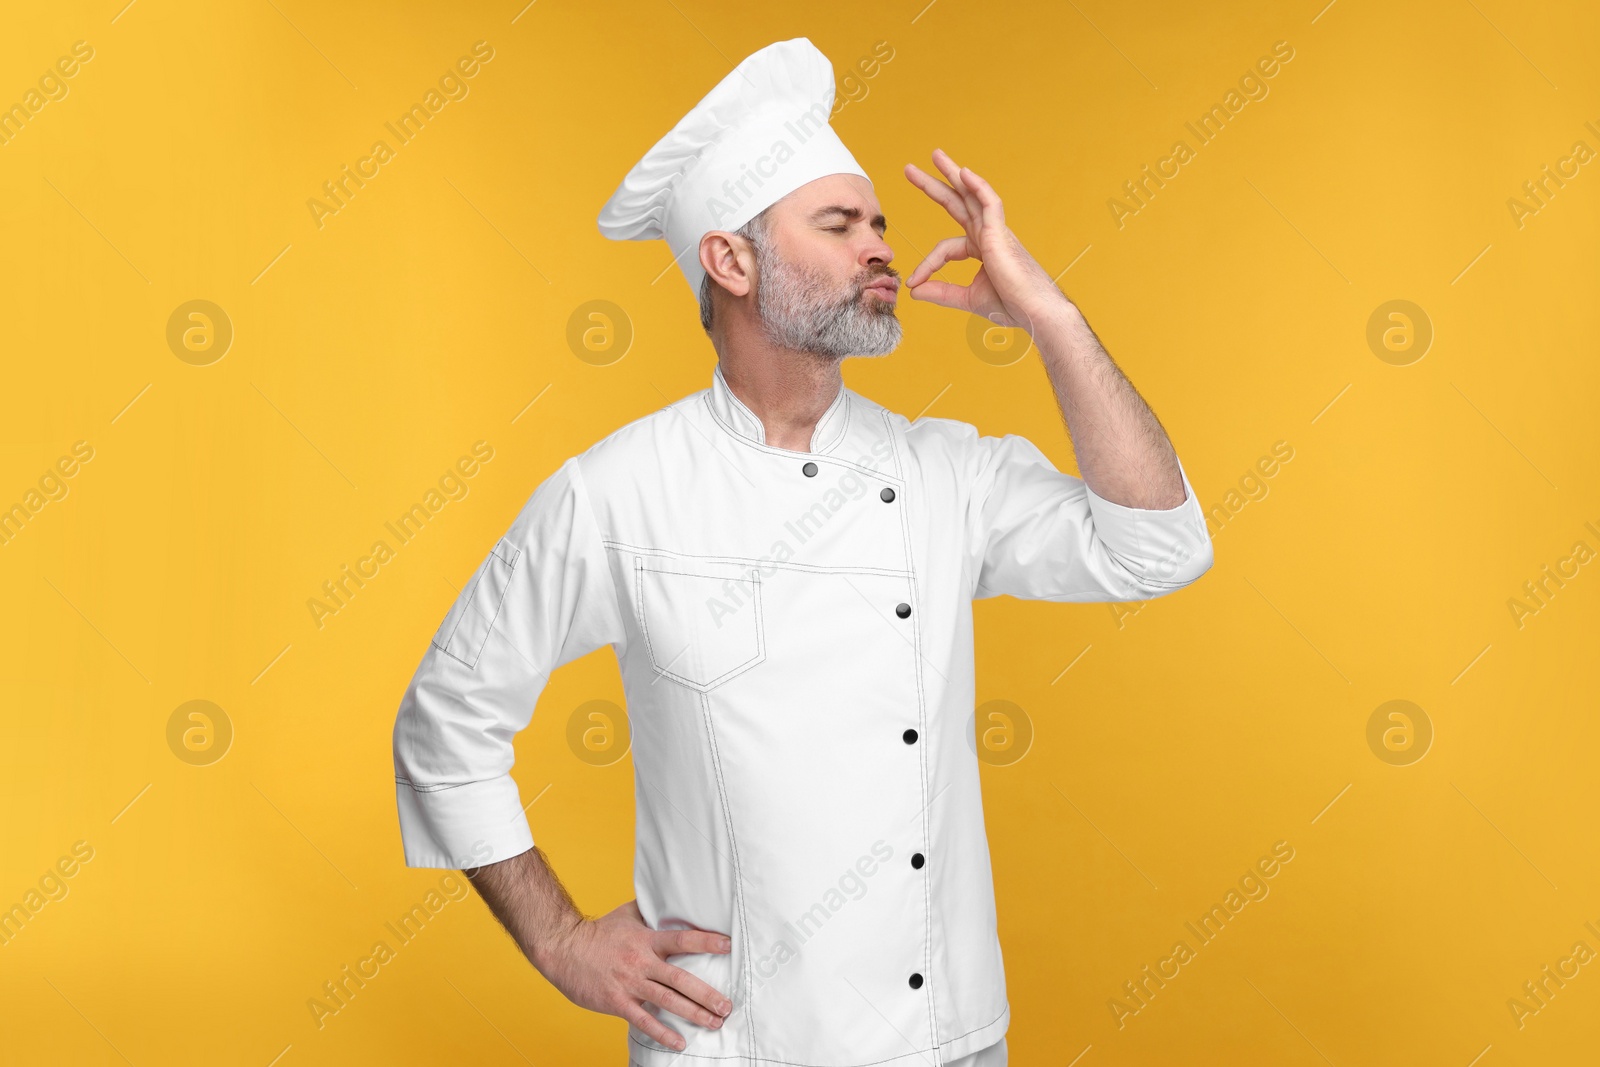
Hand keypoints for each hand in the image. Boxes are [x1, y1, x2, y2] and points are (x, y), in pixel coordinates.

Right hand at [535, 898, 732, 1051]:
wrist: (563, 949)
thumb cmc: (597, 931)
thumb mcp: (626, 914)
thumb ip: (650, 910)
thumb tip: (670, 896)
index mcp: (646, 939)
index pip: (682, 939)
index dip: (706, 941)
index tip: (728, 946)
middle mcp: (641, 962)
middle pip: (680, 978)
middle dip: (707, 994)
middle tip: (727, 1006)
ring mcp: (629, 983)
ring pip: (667, 1001)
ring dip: (693, 1013)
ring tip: (715, 1022)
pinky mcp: (617, 1002)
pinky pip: (643, 1020)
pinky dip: (662, 1033)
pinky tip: (679, 1042)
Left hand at [902, 148, 1069, 332]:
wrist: (1034, 314)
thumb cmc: (1011, 306)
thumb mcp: (967, 298)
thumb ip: (941, 293)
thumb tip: (914, 291)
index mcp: (981, 248)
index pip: (945, 248)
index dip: (928, 264)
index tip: (914, 282)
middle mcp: (988, 234)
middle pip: (957, 203)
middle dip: (935, 186)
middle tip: (911, 170)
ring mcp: (996, 231)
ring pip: (972, 195)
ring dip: (952, 174)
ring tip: (934, 155)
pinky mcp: (1001, 233)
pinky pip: (990, 203)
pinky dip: (978, 186)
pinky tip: (964, 173)